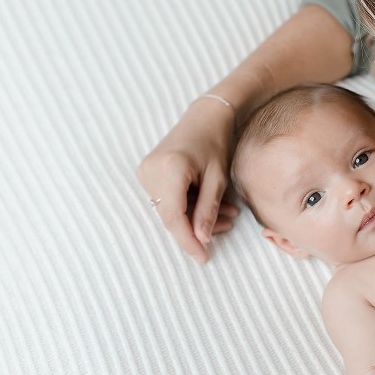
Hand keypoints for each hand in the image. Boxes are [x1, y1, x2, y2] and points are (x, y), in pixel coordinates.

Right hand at [138, 97, 238, 261]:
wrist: (205, 117)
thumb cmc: (216, 142)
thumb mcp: (218, 179)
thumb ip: (208, 209)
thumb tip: (202, 239)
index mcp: (169, 169)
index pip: (174, 217)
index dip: (187, 241)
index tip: (202, 258)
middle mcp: (151, 170)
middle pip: (171, 215)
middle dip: (198, 228)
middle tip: (228, 227)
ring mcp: (146, 171)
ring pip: (170, 210)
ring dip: (196, 217)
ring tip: (227, 215)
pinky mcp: (148, 173)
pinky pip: (168, 200)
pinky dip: (189, 206)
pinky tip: (210, 205)